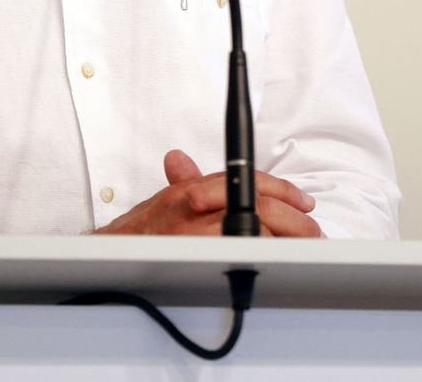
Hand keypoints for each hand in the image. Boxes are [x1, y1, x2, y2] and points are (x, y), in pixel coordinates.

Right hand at [94, 149, 323, 236]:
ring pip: (255, 231)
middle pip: (258, 205)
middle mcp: (195, 207)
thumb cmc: (138, 230)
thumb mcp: (163, 197)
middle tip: (313, 229)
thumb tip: (180, 159)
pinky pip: (240, 256)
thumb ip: (184, 180)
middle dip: (294, 218)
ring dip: (286, 240)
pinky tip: (279, 262)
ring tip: (305, 247)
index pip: (248, 180)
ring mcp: (196, 235)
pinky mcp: (196, 259)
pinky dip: (264, 257)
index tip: (303, 201)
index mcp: (192, 188)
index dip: (282, 189)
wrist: (109, 256)